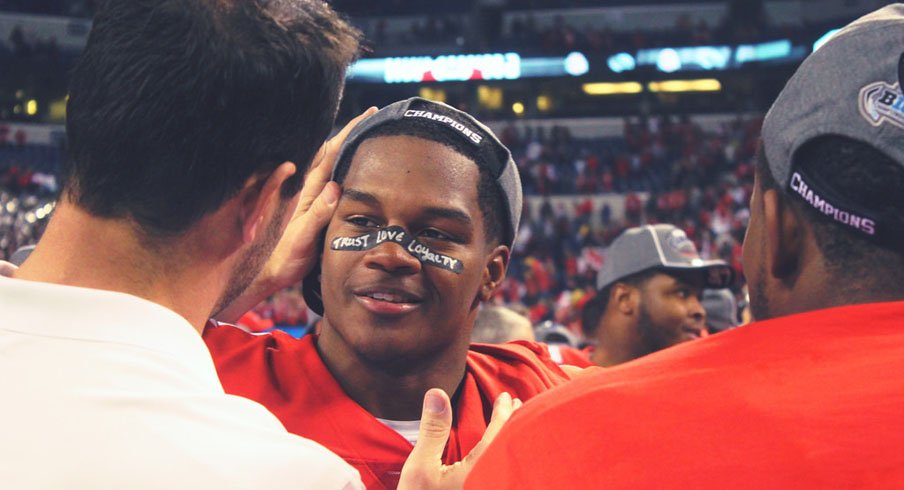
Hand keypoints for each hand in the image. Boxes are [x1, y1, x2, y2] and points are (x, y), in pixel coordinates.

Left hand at [213, 107, 377, 321]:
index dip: (350, 132)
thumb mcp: (303, 238)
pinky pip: (333, 182)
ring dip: (349, 149)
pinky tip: (355, 169)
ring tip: (369, 137)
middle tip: (375, 119)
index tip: (368, 116)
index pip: (332, 153)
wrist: (269, 274)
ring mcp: (312, 199)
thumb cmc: (285, 258)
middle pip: (333, 153)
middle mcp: (310, 190)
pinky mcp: (314, 210)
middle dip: (353, 134)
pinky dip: (345, 169)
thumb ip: (318, 214)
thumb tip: (336, 187)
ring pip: (332, 166)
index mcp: (309, 190)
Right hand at [398, 389, 521, 489]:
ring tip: (515, 427)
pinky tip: (499, 455)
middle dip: (517, 427)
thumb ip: (434, 430)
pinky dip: (503, 460)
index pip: (501, 436)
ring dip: (511, 444)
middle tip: (521, 407)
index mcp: (480, 474)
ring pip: (510, 466)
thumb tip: (437, 392)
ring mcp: (490, 489)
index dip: (505, 414)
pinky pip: (501, 477)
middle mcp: (492, 485)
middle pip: (513, 451)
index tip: (507, 397)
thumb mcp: (420, 467)